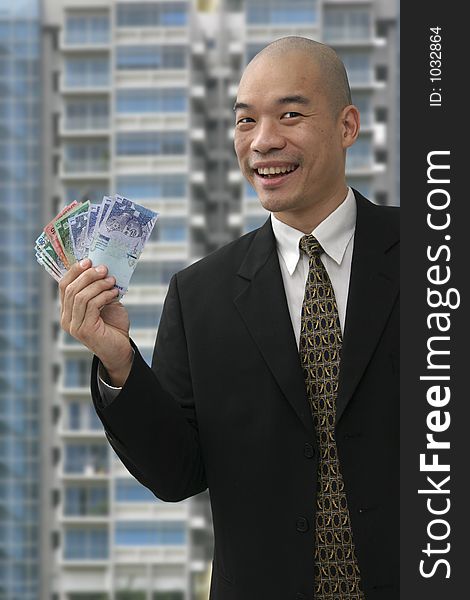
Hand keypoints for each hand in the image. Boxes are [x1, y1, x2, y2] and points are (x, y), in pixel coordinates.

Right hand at [59, 258, 132, 385]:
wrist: (121, 350)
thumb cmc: (113, 326)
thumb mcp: (105, 303)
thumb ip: (99, 290)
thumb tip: (101, 268)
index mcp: (68, 311)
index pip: (64, 286)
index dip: (74, 271)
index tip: (89, 261)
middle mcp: (66, 319)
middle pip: (71, 289)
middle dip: (88, 275)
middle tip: (104, 269)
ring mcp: (74, 325)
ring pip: (81, 296)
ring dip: (98, 285)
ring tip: (112, 281)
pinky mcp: (84, 330)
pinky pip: (91, 305)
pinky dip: (104, 295)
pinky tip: (114, 293)